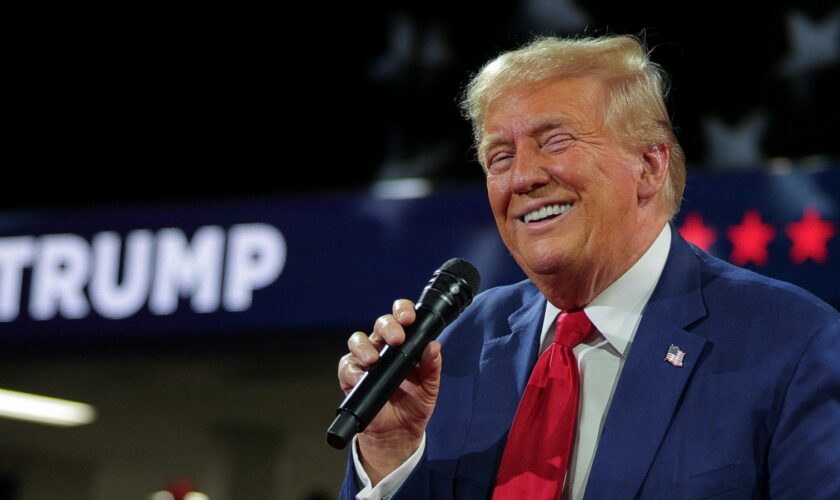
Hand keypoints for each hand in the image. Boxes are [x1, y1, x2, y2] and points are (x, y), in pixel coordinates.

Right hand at [337, 299, 441, 483]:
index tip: (409, 318)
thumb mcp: (430, 386)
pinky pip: (346, 366)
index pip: (401, 318)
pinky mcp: (351, 378)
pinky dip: (352, 370)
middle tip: (396, 339)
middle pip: (380, 325)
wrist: (399, 433)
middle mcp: (383, 347)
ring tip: (374, 360)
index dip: (403, 311)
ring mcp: (366, 361)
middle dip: (387, 327)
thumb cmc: (414, 404)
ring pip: (358, 341)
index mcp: (404, 344)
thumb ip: (432, 366)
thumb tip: (434, 346)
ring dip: (365, 347)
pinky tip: (361, 377)